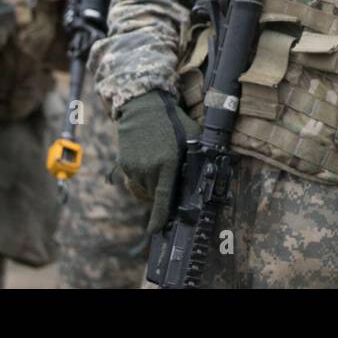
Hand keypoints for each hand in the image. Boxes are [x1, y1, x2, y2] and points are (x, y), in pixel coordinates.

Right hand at [115, 91, 198, 234]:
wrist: (143, 107)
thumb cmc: (173, 121)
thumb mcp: (193, 136)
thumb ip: (201, 156)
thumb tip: (212, 174)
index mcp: (167, 164)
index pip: (164, 199)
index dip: (159, 218)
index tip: (155, 230)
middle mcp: (148, 169)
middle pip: (156, 193)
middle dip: (164, 189)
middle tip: (170, 171)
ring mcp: (134, 167)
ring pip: (146, 186)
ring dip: (153, 181)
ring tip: (160, 158)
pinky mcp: (125, 164)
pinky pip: (136, 178)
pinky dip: (143, 173)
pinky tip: (148, 156)